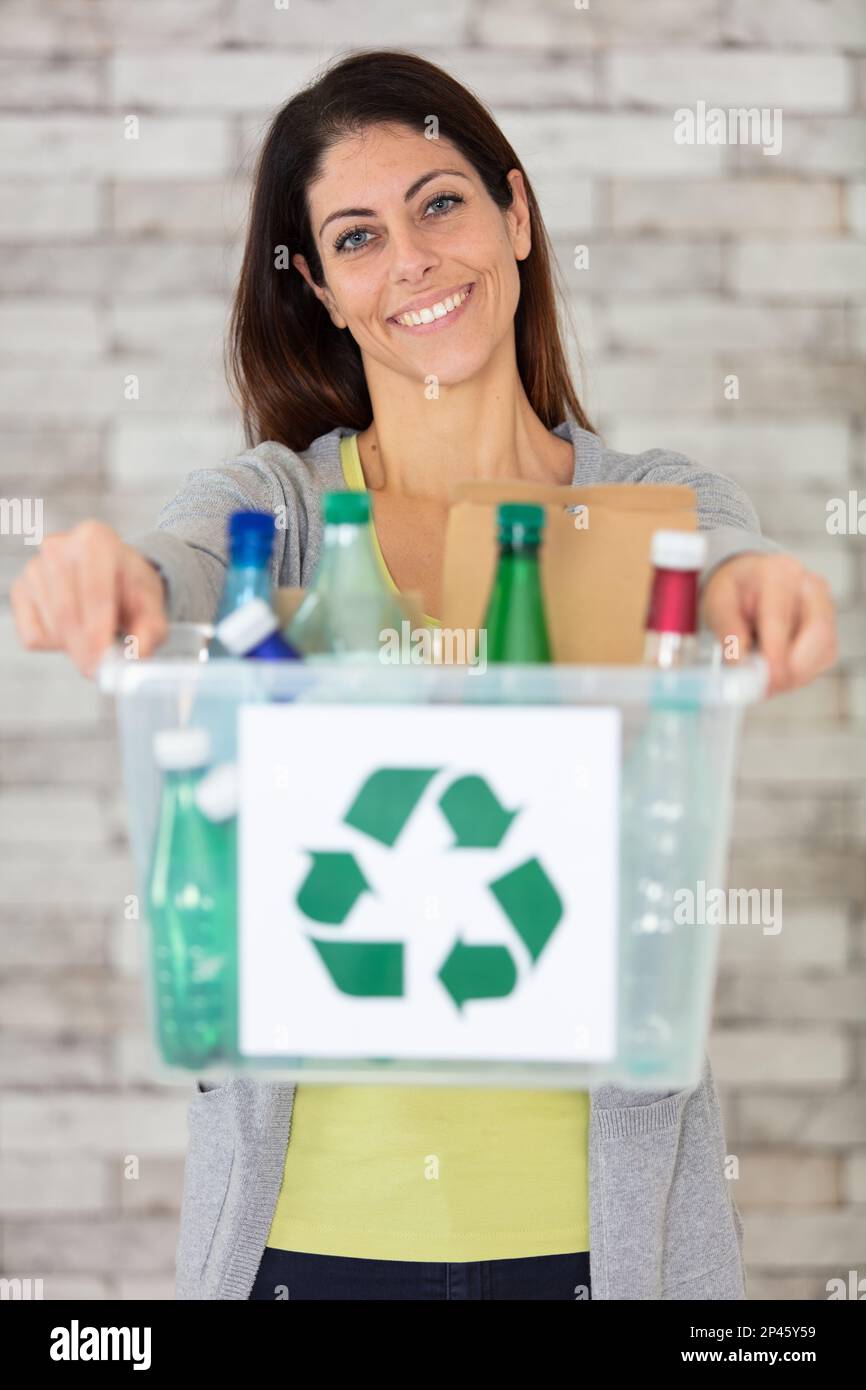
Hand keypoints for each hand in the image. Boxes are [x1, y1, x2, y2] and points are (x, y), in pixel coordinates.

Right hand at [11, 520, 167, 678]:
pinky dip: (54, 645)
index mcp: (96, 540)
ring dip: (73, 646)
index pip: (94, 591)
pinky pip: (32, 634)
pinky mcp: (20, 590)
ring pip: (50, 625)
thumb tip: (137, 655)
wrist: (113, 578)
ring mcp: (35, 567)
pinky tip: (73, 631)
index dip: (99, 631)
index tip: (104, 660)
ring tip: (96, 637)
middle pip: (67, 610)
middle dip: (84, 648)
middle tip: (99, 669)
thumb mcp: (153, 607)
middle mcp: (60, 547)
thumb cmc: (131, 590)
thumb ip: (152, 631)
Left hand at [702, 552, 836, 695]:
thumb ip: (727, 629)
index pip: (780, 618)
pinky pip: (823, 658)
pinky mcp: (829, 628)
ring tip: (764, 677)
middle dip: (792, 669)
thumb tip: (740, 660)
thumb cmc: (735, 591)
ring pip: (824, 651)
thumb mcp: (717, 602)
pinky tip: (778, 670)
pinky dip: (800, 673)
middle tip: (765, 687)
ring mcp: (825, 607)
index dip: (774, 654)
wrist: (748, 584)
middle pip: (817, 634)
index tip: (764, 679)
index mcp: (778, 573)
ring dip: (795, 674)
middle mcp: (809, 587)